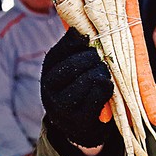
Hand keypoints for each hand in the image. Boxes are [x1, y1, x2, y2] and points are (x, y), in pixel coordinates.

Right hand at [41, 29, 113, 147]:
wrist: (77, 129)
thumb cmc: (78, 89)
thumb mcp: (72, 68)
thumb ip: (75, 49)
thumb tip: (79, 26)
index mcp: (48, 68)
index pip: (65, 46)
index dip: (83, 41)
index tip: (93, 41)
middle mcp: (49, 86)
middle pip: (78, 62)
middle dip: (96, 60)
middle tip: (102, 62)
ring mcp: (61, 104)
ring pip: (90, 78)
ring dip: (103, 75)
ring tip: (105, 77)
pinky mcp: (78, 118)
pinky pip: (99, 94)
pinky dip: (107, 89)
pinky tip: (107, 89)